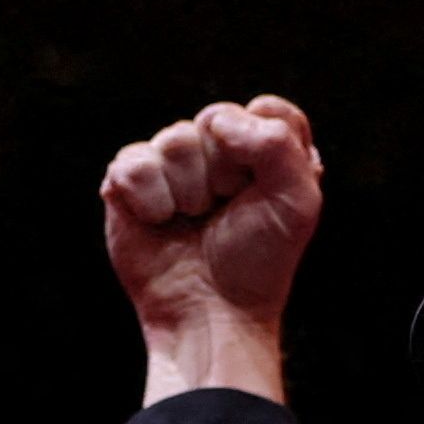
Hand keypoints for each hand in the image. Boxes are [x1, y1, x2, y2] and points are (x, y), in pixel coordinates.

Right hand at [101, 96, 321, 404]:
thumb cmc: (257, 263)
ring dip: (189, 190)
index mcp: (262, 153)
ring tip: (192, 221)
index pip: (266, 110)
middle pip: (216, 117)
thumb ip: (278, 142)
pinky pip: (134, 162)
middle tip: (225, 211)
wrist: (211, 313)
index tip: (263, 189)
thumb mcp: (296, 201)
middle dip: (225, 171)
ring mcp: (169, 167)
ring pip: (174, 139)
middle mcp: (216, 153)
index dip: (264, 146)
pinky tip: (161, 222)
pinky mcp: (127, 185)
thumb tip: (215, 121)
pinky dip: (152, 199)